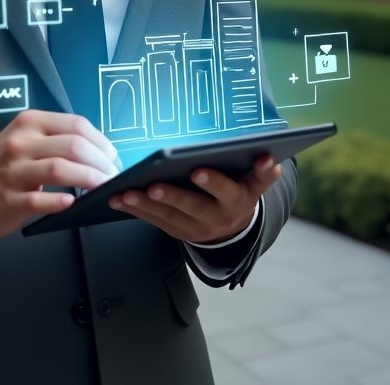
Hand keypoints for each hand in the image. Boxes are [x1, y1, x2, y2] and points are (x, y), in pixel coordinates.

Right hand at [0, 109, 119, 238]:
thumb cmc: (2, 163)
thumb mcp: (25, 137)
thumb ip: (56, 138)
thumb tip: (98, 149)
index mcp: (30, 122)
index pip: (76, 125)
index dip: (101, 141)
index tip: (112, 156)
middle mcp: (22, 143)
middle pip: (73, 146)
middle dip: (101, 162)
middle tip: (112, 175)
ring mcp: (14, 171)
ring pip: (60, 169)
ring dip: (89, 179)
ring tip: (103, 187)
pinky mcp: (10, 199)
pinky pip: (40, 199)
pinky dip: (60, 201)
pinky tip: (72, 202)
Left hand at [107, 155, 281, 244]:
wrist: (233, 229)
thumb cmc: (240, 191)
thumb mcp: (255, 182)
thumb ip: (262, 172)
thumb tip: (271, 158)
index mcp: (238, 200)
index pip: (228, 190)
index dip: (215, 182)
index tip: (199, 170)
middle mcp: (217, 217)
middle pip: (194, 206)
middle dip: (173, 196)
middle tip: (154, 185)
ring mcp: (196, 229)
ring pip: (169, 217)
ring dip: (146, 205)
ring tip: (126, 192)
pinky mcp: (177, 232)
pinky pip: (154, 221)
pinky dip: (135, 210)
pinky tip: (117, 199)